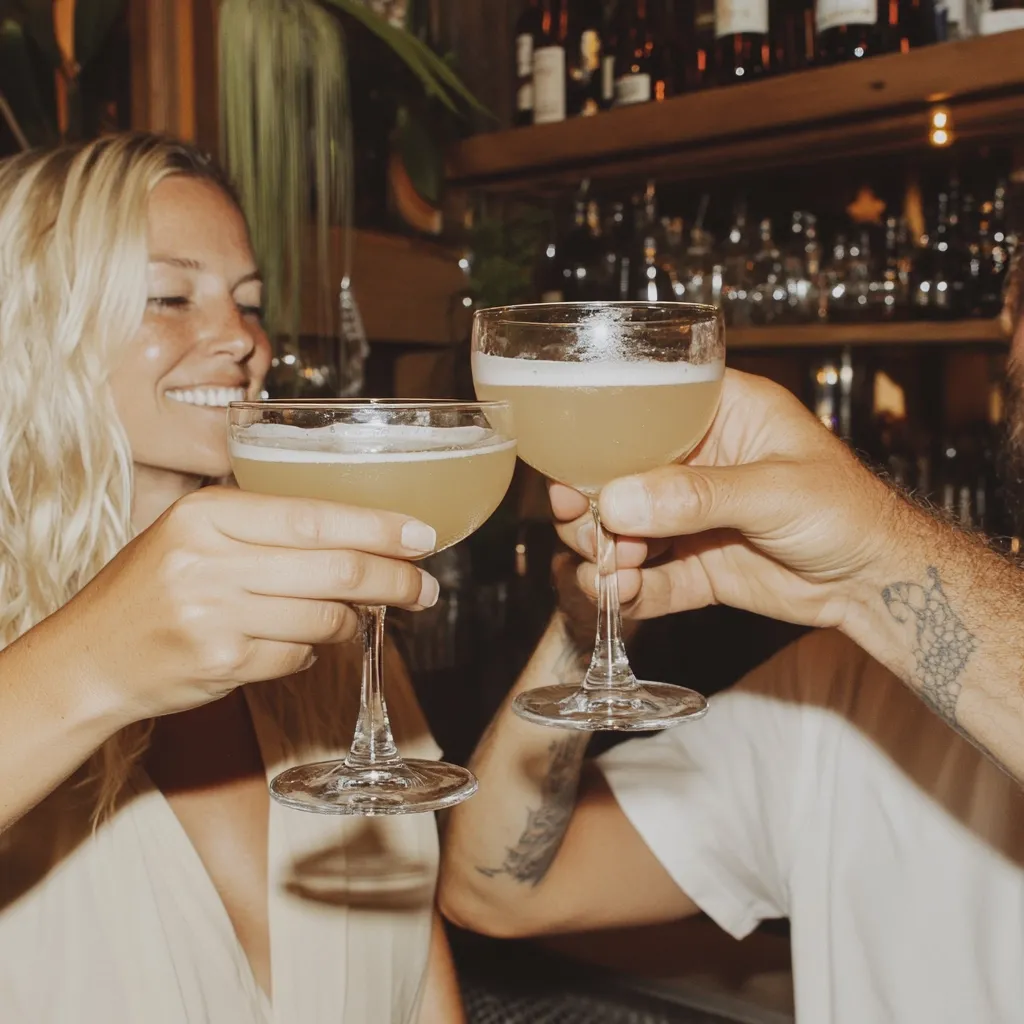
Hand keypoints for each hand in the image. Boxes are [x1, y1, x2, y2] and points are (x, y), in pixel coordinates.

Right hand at [62, 486, 438, 722]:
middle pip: (336, 569)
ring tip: (357, 615)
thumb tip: (363, 537)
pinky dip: (312, 652)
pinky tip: (298, 643)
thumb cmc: (152, 589)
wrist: (88, 659)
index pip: (317, 517)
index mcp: (207, 514)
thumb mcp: (196, 536)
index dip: (381, 528)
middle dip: (395, 580)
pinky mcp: (221, 665)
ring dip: (353, 620)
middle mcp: (209, 560)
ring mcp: (214, 616)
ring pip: (324, 617)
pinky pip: (298, 657)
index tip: (424, 536)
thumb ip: (269, 530)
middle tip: (425, 589)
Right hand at [551, 369, 911, 631]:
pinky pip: (645, 577)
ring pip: (620, 529)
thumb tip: (619, 503)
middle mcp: (693, 462)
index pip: (640, 411)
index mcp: (716, 414)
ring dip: (602, 550)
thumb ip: (697, 496)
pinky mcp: (693, 565)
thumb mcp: (775, 490)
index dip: (596, 437)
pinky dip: (625, 590)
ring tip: (611, 568)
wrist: (876, 583)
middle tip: (585, 525)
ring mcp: (688, 517)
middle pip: (615, 475)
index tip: (572, 471)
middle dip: (590, 504)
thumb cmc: (848, 510)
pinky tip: (619, 595)